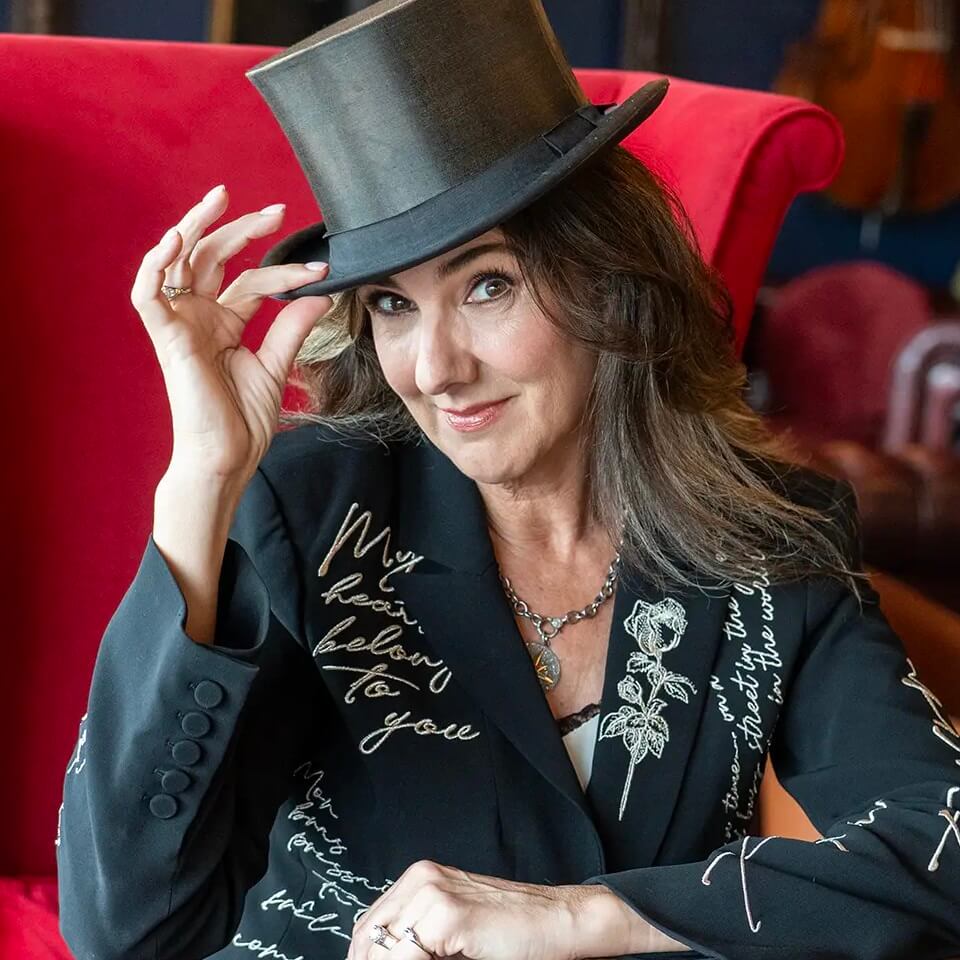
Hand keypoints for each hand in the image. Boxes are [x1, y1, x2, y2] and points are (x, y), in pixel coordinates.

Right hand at [130, 184, 332, 481]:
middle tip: (275, 211)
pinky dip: (156, 264)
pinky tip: (176, 239)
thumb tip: (321, 295)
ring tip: (221, 199)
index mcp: (224, 323)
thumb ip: (292, 328)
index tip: (321, 270)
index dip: (285, 272)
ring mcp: (180, 325)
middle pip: (213, 258)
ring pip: (178, 262)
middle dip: (241, 229)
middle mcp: (199, 317)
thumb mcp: (275, 365)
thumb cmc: (242, 421)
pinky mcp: (165, 338)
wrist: (227, 457)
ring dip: (197, 226)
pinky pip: (147, 294)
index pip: (251, 281)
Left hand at [347, 860, 609, 959]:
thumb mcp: (452, 938)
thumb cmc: (514, 935)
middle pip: (368, 939)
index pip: (369, 930)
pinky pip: (406, 957)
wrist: (560, 923)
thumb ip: (419, 945)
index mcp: (419, 881)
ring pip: (383, 949)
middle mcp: (421, 879)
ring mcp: (432, 892)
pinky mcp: (448, 913)